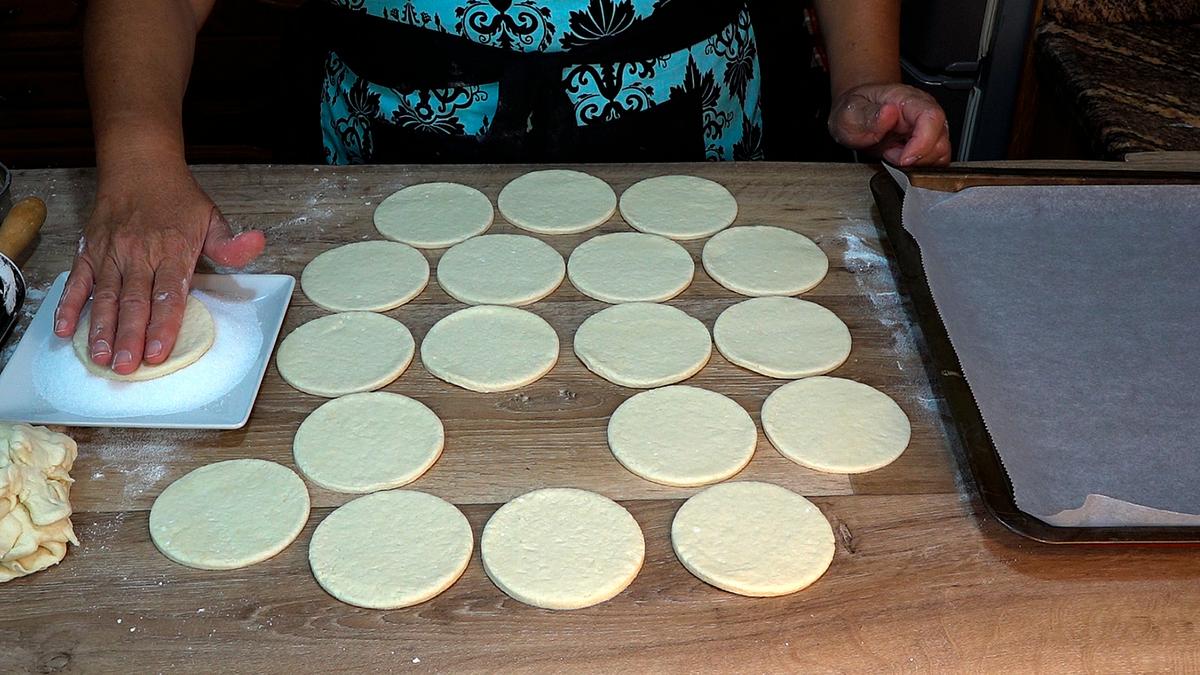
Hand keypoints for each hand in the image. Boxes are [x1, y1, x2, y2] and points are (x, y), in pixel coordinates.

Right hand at [53, 163, 264, 374]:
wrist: (140, 166)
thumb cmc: (179, 198)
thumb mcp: (212, 217)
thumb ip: (231, 243)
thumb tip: (257, 244)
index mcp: (172, 251)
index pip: (168, 294)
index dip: (162, 325)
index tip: (157, 351)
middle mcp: (139, 255)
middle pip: (134, 302)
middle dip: (129, 337)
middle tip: (125, 367)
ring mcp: (111, 254)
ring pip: (106, 297)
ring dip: (101, 329)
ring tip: (99, 357)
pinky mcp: (89, 251)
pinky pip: (77, 281)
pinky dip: (69, 305)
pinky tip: (64, 329)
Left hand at [828, 83, 951, 165]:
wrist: (856, 114)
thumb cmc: (856, 110)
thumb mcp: (851, 113)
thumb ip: (870, 116)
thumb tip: (889, 113)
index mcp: (908, 99)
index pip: (932, 118)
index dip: (922, 143)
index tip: (903, 159)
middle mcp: (924, 111)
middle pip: (940, 140)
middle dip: (916, 157)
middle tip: (889, 154)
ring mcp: (929, 127)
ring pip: (940, 153)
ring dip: (916, 163)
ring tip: (892, 154)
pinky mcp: (928, 142)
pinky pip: (936, 160)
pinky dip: (919, 167)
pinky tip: (900, 159)